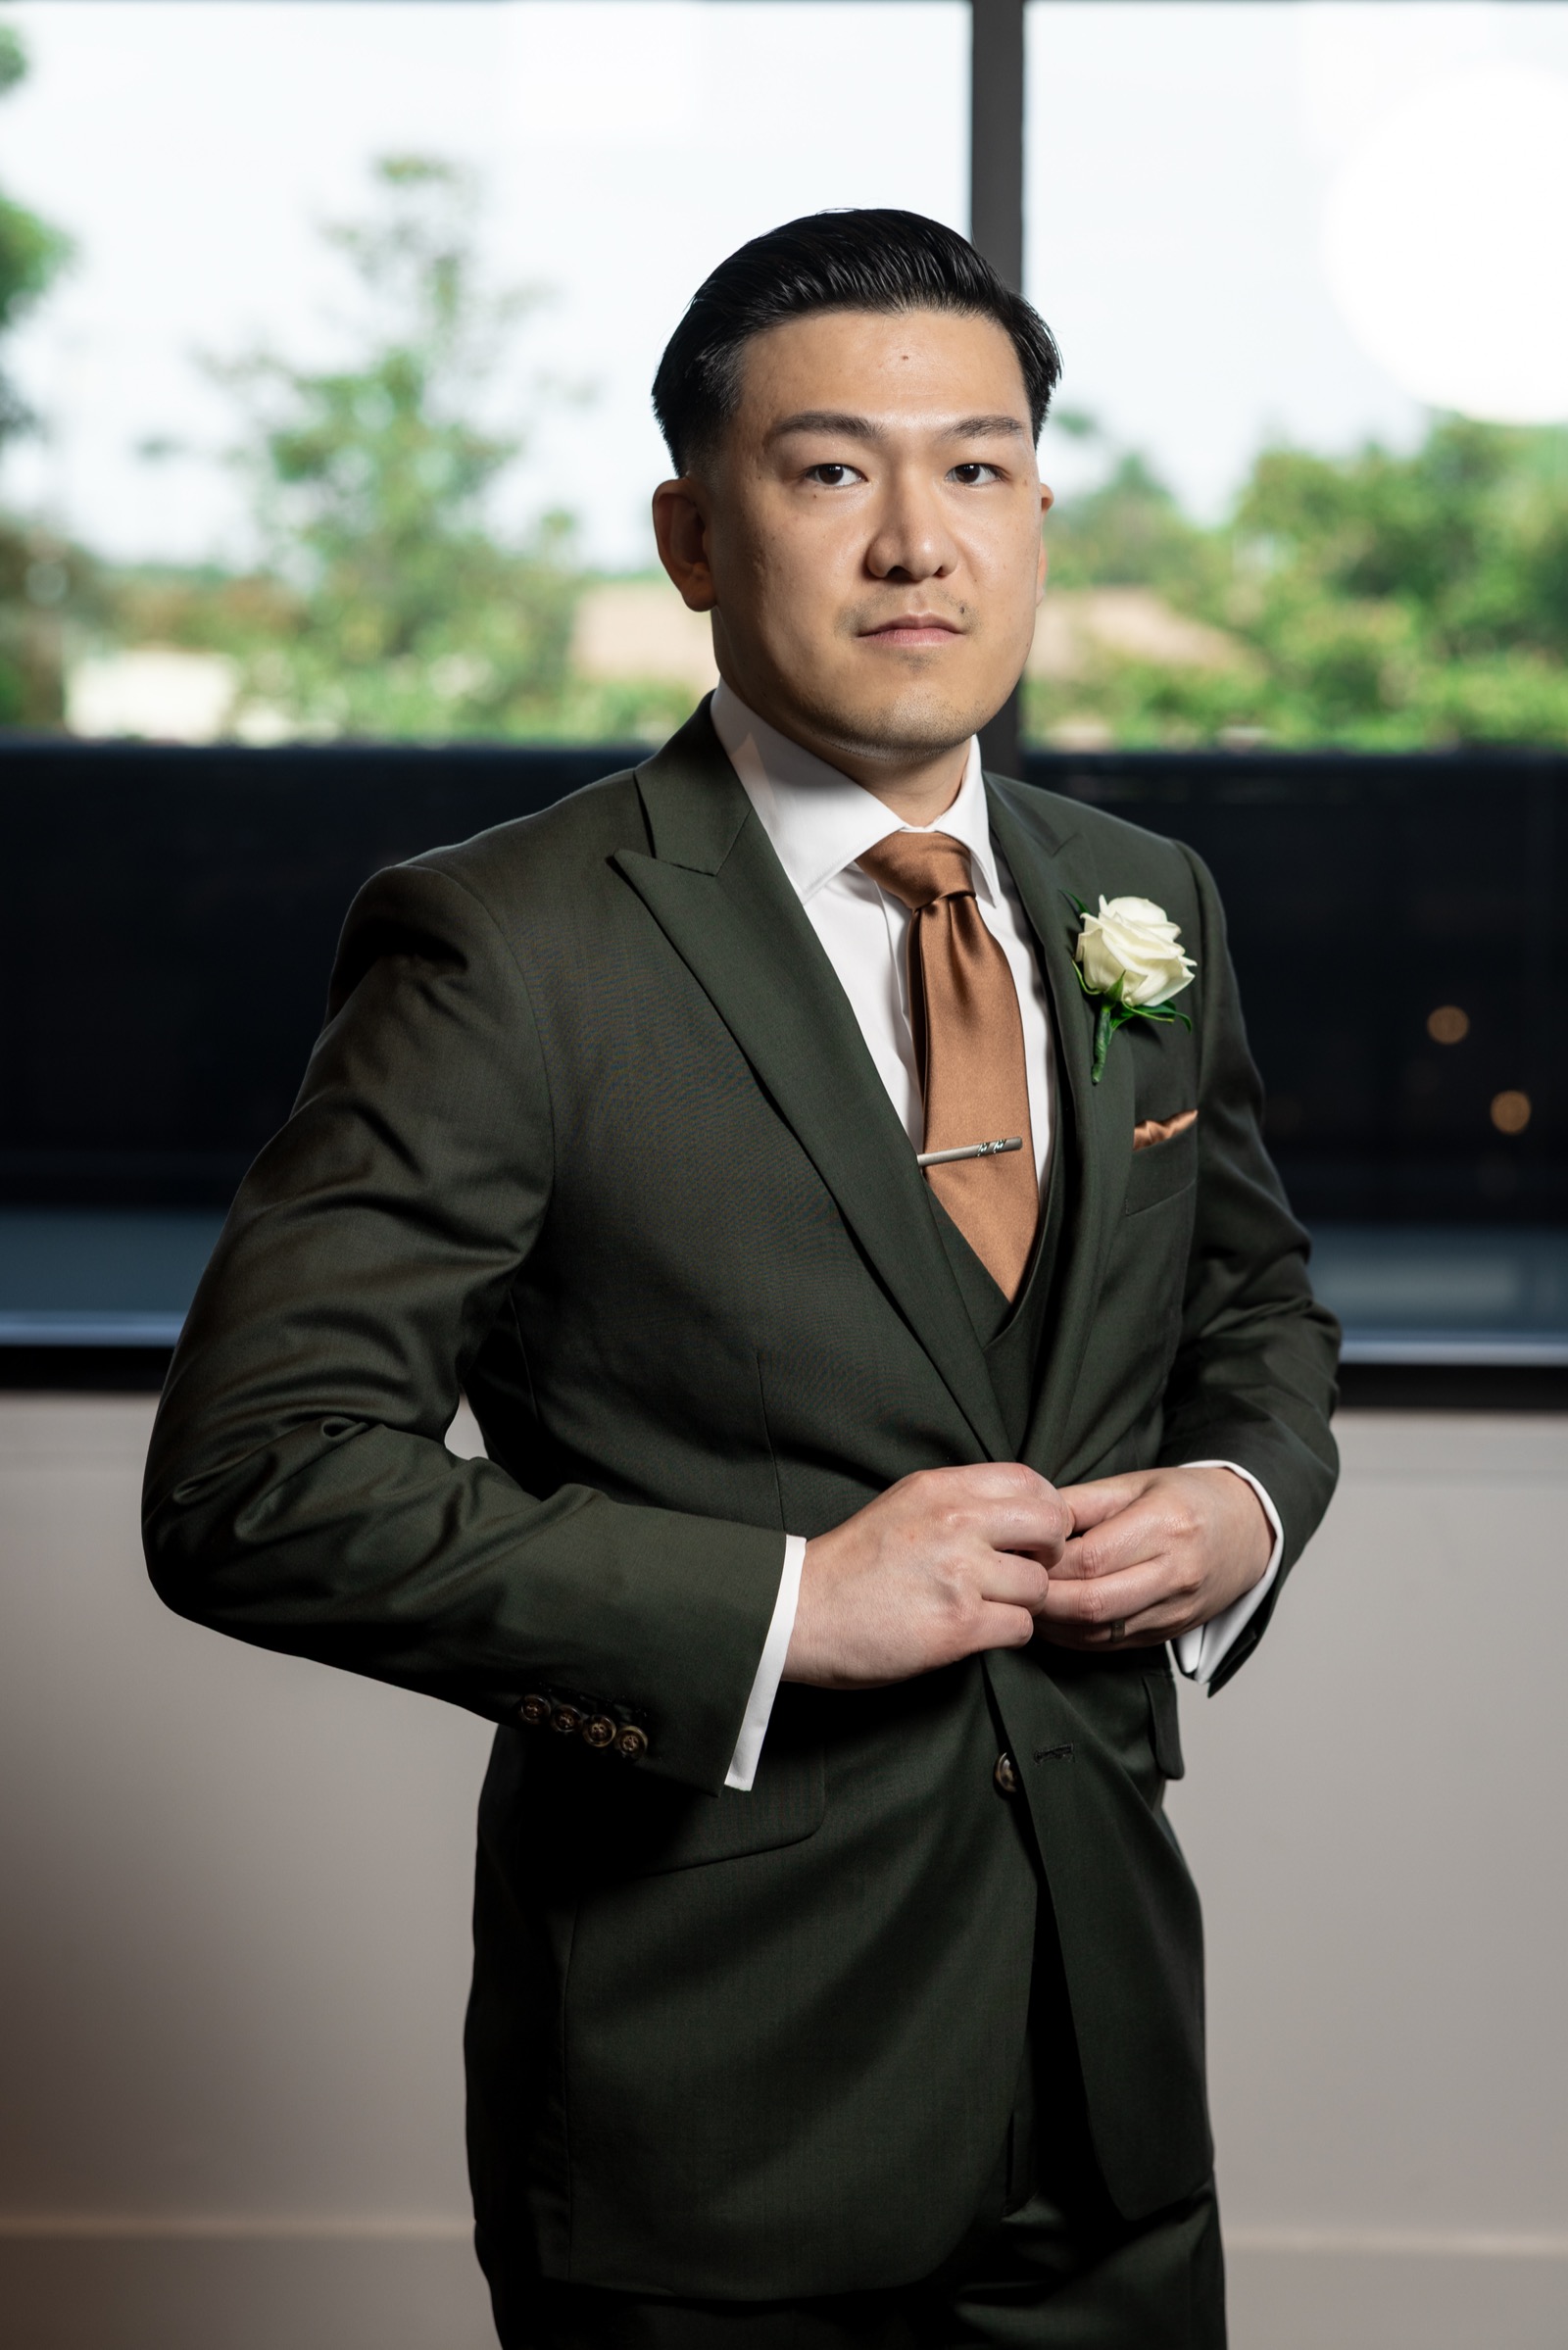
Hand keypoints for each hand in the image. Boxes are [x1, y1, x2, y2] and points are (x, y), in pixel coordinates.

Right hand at [784, 1464, 1070, 1689]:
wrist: (801, 1611)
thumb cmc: (852, 1564)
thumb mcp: (903, 1504)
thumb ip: (958, 1500)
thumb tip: (1019, 1510)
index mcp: (941, 1488)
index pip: (1031, 1482)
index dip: (1046, 1511)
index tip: (1034, 1536)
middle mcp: (956, 1522)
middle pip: (1051, 1528)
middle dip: (1047, 1555)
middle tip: (1023, 1572)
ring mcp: (960, 1574)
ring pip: (1039, 1585)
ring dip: (1023, 1602)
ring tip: (989, 1606)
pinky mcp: (959, 1624)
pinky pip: (1020, 1628)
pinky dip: (1005, 1635)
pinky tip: (975, 1630)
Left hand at [1038, 1466, 1271, 1651]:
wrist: (1249, 1529)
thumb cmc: (1188, 1498)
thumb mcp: (1136, 1482)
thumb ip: (1081, 1502)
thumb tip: (1028, 1521)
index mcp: (1167, 1525)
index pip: (1090, 1558)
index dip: (1045, 1562)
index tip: (1016, 1552)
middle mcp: (1176, 1573)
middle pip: (1092, 1603)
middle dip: (1042, 1599)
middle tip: (1011, 1583)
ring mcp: (1177, 1609)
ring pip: (1100, 1632)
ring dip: (1054, 1624)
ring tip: (1025, 1601)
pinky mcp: (1172, 1632)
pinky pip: (1113, 1646)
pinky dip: (1075, 1637)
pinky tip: (1053, 1620)